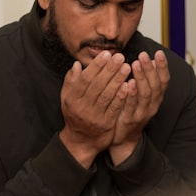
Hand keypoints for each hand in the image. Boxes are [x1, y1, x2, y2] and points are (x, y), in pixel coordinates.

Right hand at [59, 51, 130, 166]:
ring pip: (107, 95)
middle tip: (120, 57)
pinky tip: (128, 85)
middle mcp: (82, 107)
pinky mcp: (106, 125)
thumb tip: (77, 64)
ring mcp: (94, 117)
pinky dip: (121, 96)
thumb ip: (71, 82)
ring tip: (127, 67)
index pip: (85, 79)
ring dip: (118, 80)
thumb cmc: (75, 115)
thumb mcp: (67, 99)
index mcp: (72, 99)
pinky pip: (114, 108)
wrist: (81, 142)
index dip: (96, 66)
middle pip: (97, 85)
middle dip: (109, 70)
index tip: (106, 54)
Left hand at [109, 50, 169, 164]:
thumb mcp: (142, 95)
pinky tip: (128, 83)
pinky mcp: (131, 120)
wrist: (124, 138)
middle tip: (143, 55)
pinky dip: (131, 94)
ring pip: (145, 94)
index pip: (164, 80)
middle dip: (150, 69)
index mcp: (156, 98)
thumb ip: (147, 79)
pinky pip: (132, 106)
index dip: (162, 67)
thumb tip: (151, 59)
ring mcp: (142, 113)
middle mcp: (153, 105)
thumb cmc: (132, 111)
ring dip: (141, 78)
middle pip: (155, 85)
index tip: (159, 53)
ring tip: (135, 64)